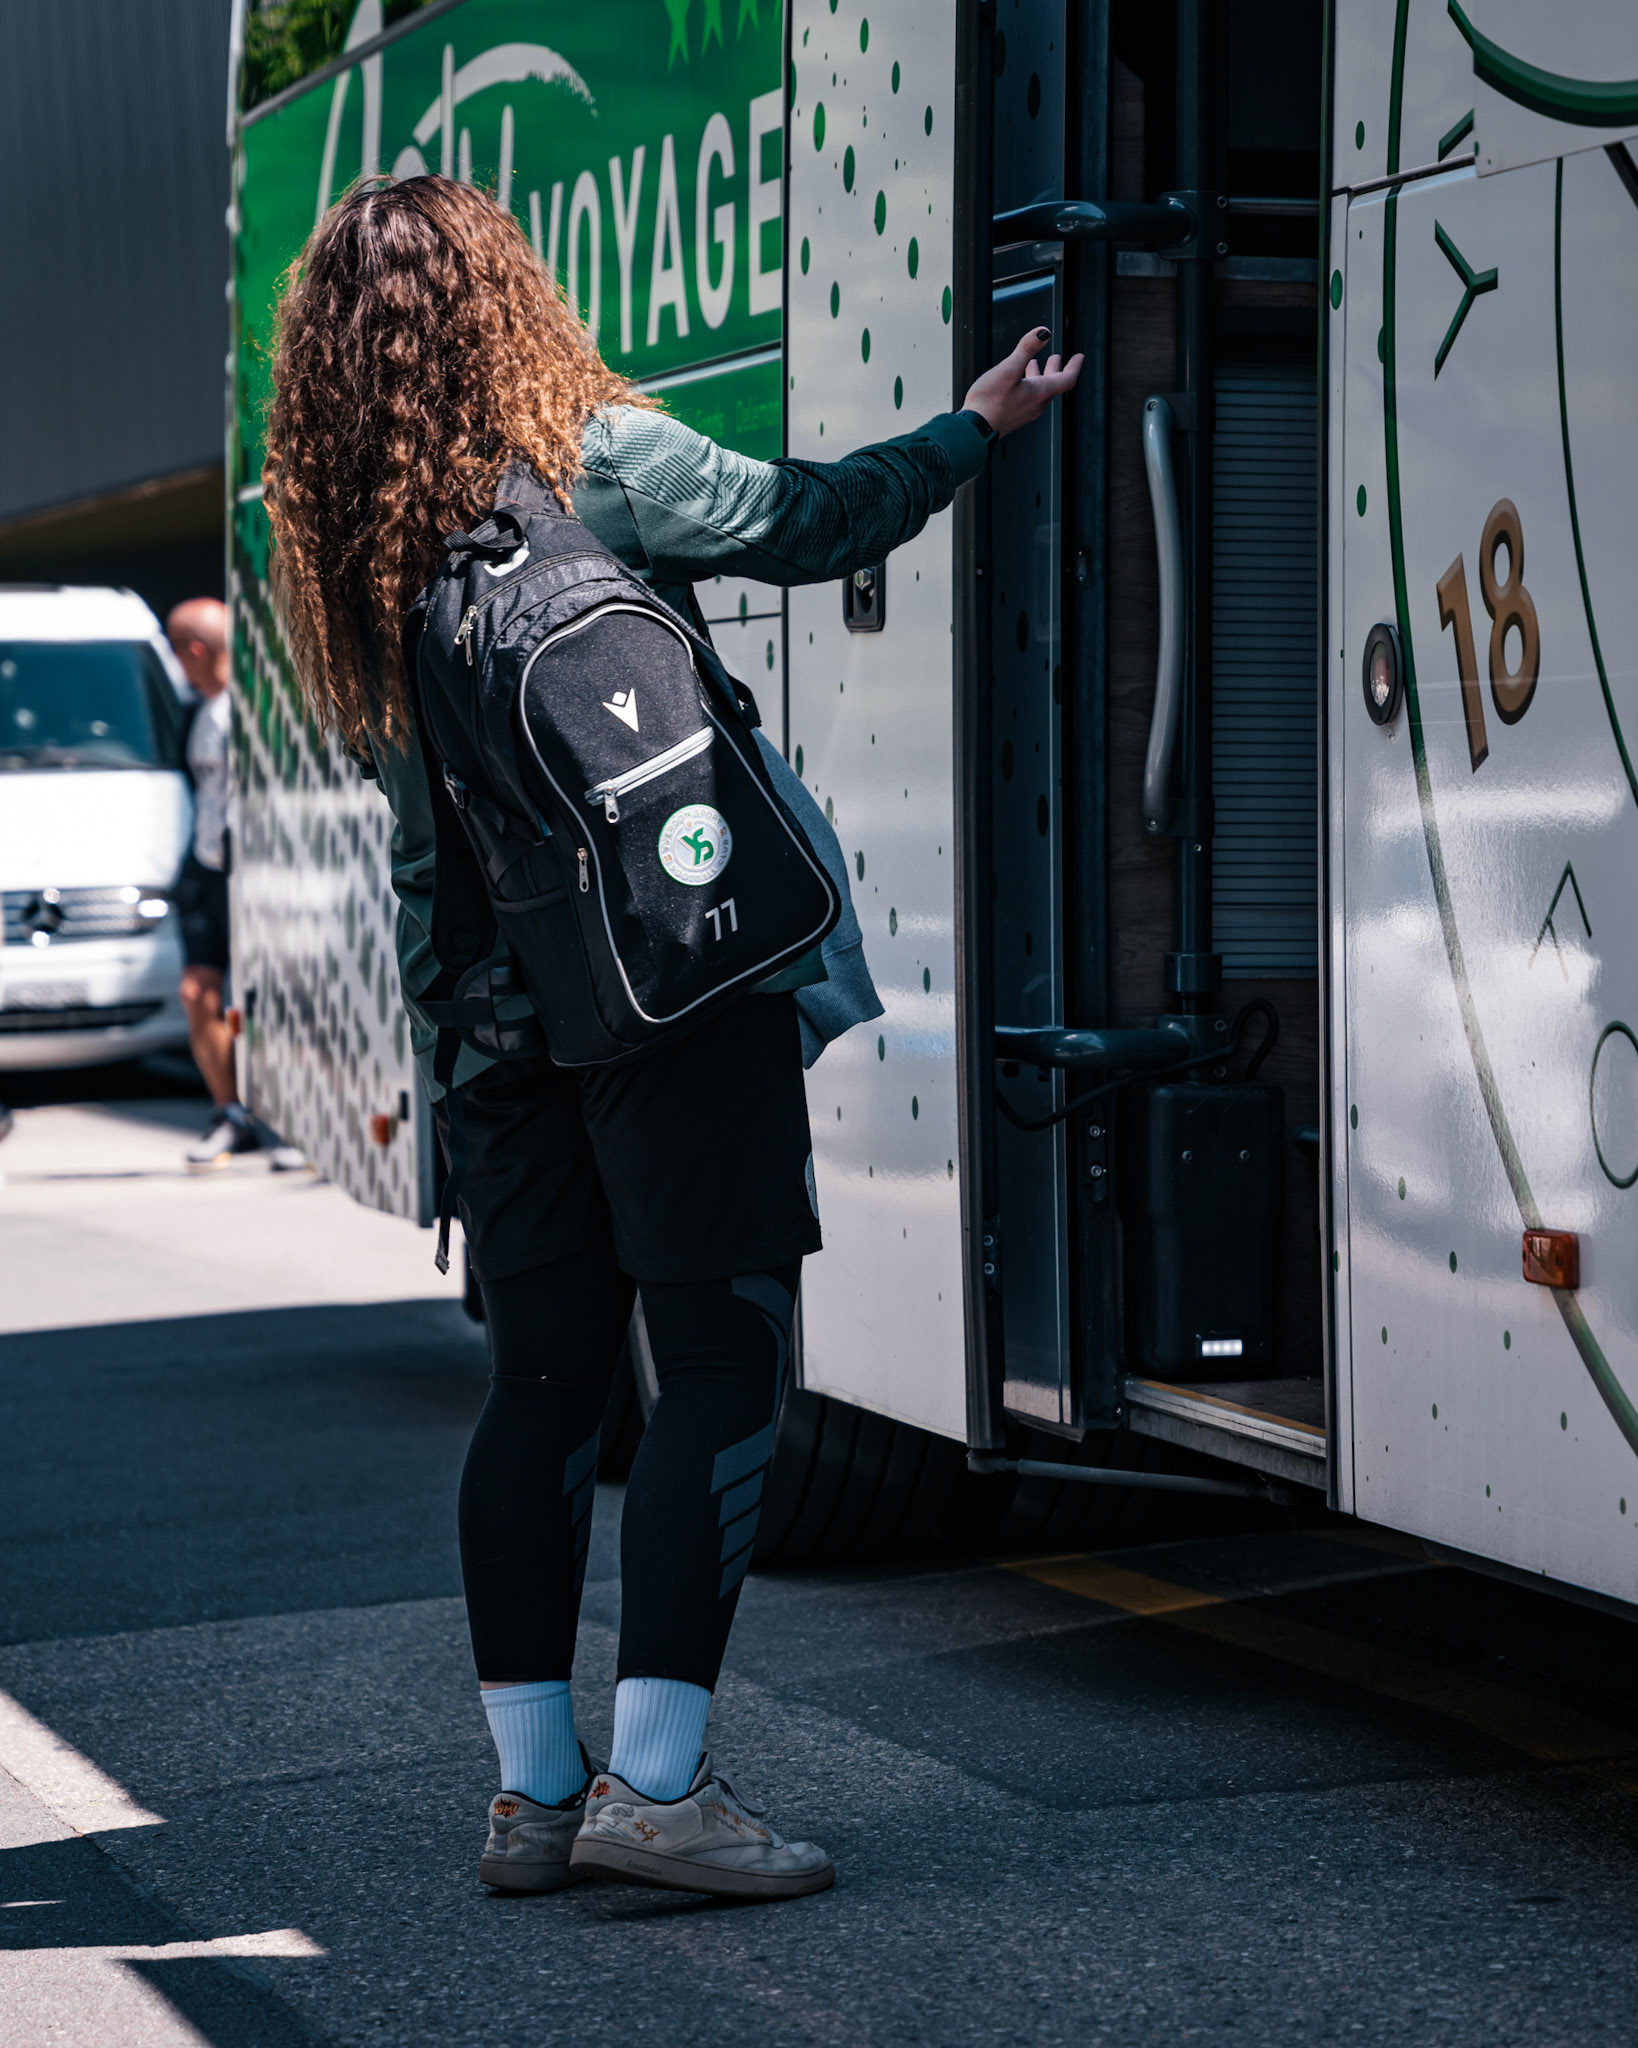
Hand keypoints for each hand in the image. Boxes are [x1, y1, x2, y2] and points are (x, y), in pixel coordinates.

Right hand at [962, 327, 1083, 436]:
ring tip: (1033, 364)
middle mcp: (1036, 404)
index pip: (1066, 379)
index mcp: (1040, 393)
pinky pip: (1028, 398)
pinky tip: (1017, 380)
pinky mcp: (1014, 416)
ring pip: (1039, 391)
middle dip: (1055, 368)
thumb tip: (1043, 331)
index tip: (1079, 357)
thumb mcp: (1009, 369)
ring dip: (1039, 375)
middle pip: (1053, 384)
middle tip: (1057, 357)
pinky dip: (1028, 384)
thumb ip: (1026, 349)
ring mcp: (1025, 412)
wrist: (974, 430)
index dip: (1074, 366)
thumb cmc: (989, 401)